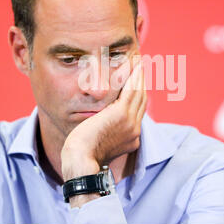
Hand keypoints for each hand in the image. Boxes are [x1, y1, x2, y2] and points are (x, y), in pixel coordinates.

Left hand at [61, 58, 146, 180]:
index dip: (139, 96)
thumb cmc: (83, 154)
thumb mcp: (99, 143)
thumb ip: (106, 132)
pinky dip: (134, 76)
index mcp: (131, 138)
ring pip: (139, 93)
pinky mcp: (122, 114)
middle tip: (140, 68)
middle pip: (142, 101)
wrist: (82, 160)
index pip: (138, 112)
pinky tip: (134, 65)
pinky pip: (131, 90)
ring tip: (139, 63)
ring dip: (140, 76)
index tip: (137, 84)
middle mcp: (134, 130)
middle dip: (142, 83)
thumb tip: (100, 123)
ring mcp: (130, 122)